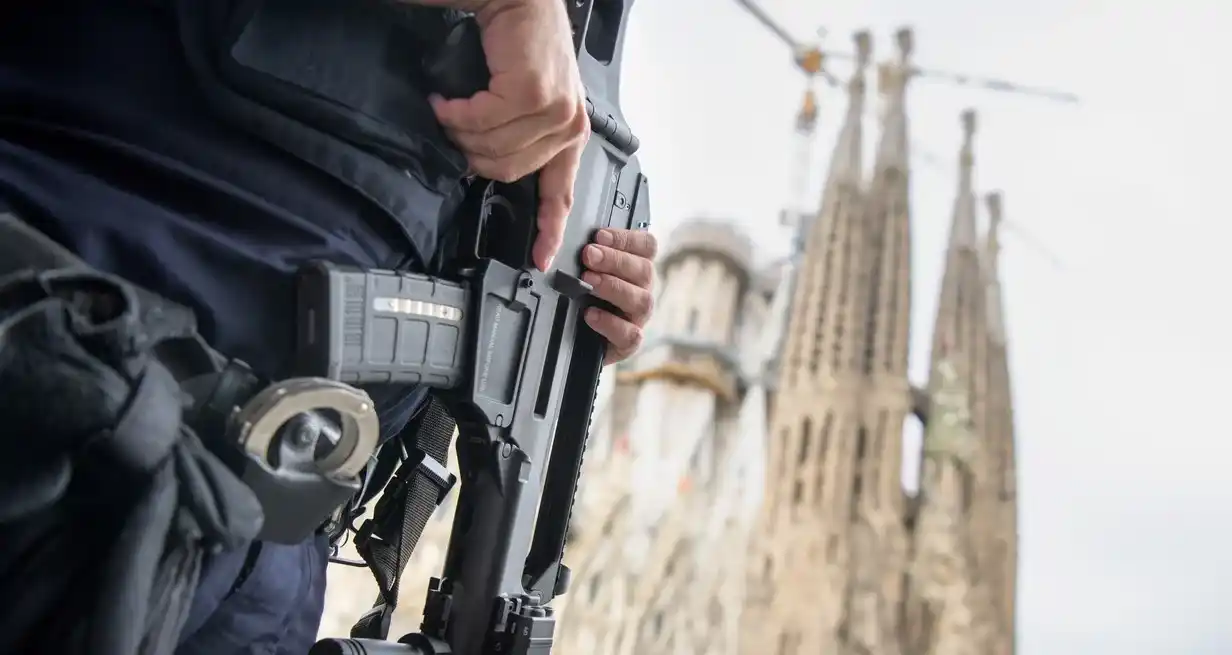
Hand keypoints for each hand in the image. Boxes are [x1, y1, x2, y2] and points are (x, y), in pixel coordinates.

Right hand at [428, 0, 588, 271]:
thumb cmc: (515, 45)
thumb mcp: (522, 101)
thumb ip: (515, 137)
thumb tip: (483, 169)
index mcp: (569, 133)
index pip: (561, 192)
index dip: (548, 229)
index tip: (539, 259)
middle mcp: (569, 126)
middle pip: (506, 172)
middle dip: (470, 154)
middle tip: (453, 129)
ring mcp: (555, 111)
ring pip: (491, 149)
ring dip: (459, 130)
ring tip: (449, 108)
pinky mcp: (533, 94)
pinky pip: (480, 123)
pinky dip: (455, 112)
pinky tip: (448, 98)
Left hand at [580, 228, 657, 364]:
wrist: (574, 339)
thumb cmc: (582, 300)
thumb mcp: (585, 272)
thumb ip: (590, 255)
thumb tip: (576, 237)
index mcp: (635, 268)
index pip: (647, 246)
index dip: (625, 238)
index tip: (600, 236)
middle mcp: (642, 290)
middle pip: (644, 270)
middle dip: (614, 260)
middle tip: (589, 255)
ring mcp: (638, 318)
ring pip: (641, 300)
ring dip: (614, 287)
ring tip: (589, 282)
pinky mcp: (629, 343)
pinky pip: (630, 334)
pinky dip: (610, 323)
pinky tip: (591, 314)